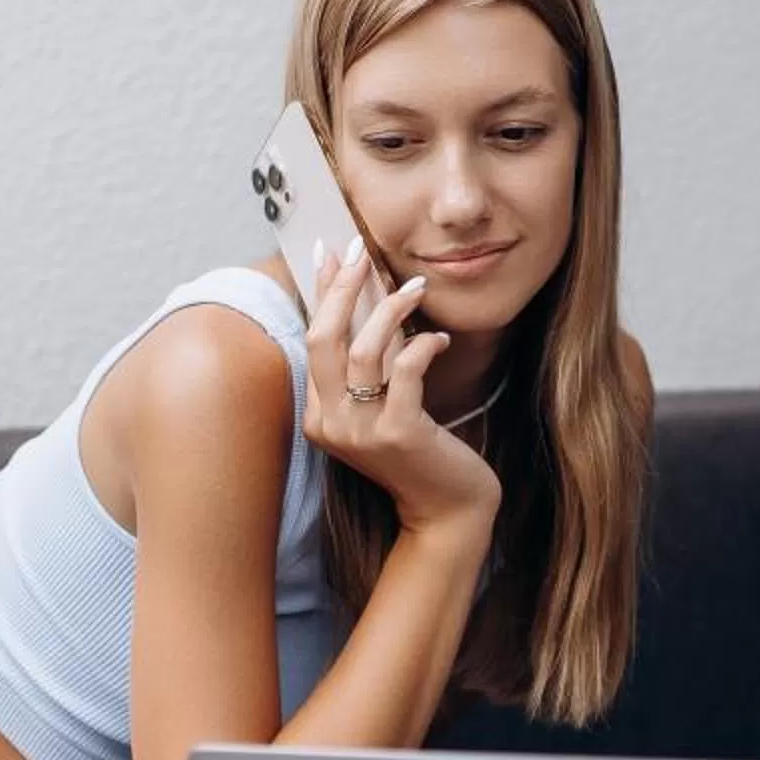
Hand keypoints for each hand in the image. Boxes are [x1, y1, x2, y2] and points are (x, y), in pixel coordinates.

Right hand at [302, 234, 499, 533]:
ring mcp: (361, 432)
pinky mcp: (399, 434)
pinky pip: (406, 370)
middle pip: (323, 337)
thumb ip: (372, 364)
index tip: (332, 253)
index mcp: (319, 416)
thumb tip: (369, 299)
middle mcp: (331, 424)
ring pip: (363, 349)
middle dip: (341, 286)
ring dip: (391, 309)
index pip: (313, 339)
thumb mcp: (386, 404)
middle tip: (360, 249)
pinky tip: (439, 339)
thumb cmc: (421, 453)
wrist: (446, 510)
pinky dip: (423, 345)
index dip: (324, 293)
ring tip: (416, 287)